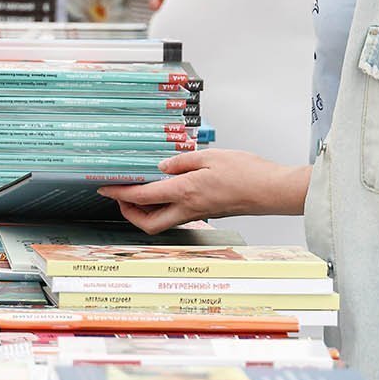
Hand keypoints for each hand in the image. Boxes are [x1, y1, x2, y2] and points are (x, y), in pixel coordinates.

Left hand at [98, 149, 309, 233]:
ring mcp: (199, 213)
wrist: (272, 191)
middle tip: (121, 198)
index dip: (120, 194)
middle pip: (148, 223)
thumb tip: (162, 167)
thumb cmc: (247, 172)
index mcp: (185, 191)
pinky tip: (166, 191)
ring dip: (146, 212)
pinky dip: (164, 207)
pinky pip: (178, 215)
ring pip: (163, 222)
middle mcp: (189, 208)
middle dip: (129, 213)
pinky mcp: (208, 213)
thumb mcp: (210, 156)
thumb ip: (182, 162)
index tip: (106, 189)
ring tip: (140, 194)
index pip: (142, 198)